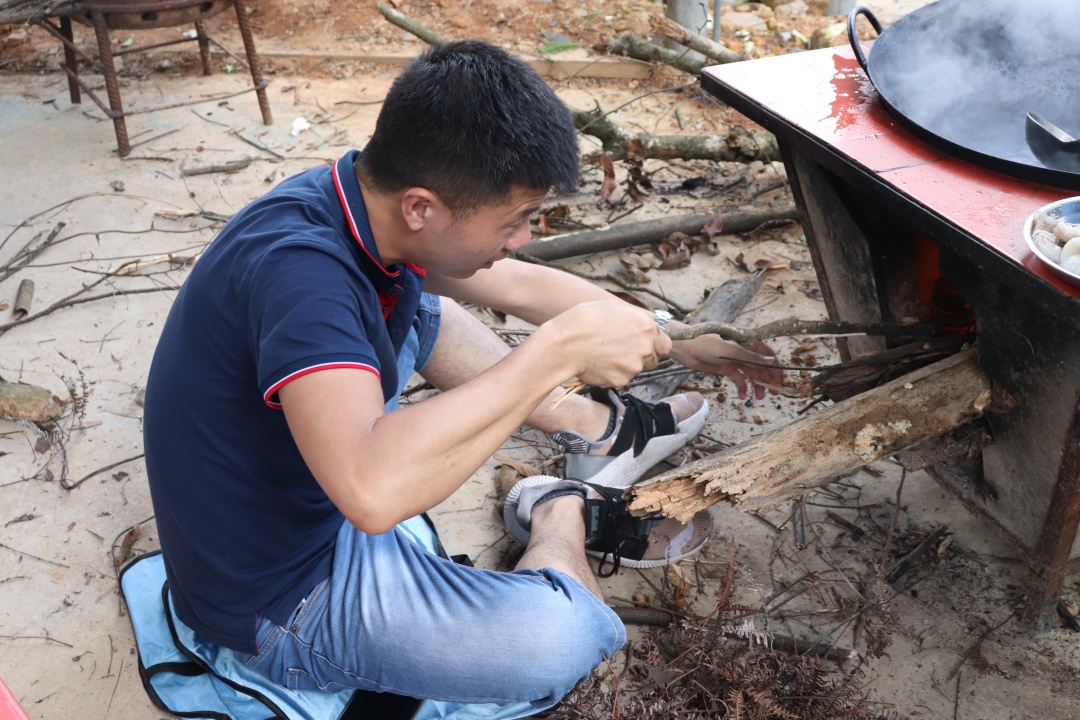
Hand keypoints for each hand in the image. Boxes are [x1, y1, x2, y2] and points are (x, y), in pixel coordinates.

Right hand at [542, 299, 670, 387]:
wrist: (564, 345)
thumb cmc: (584, 321)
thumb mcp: (613, 307)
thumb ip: (636, 316)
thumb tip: (647, 323)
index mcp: (646, 325)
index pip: (665, 343)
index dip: (654, 344)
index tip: (643, 344)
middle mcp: (645, 347)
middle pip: (653, 358)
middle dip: (641, 355)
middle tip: (621, 350)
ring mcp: (634, 365)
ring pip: (637, 368)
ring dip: (627, 364)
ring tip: (606, 354)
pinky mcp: (622, 380)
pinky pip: (623, 378)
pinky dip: (614, 373)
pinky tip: (599, 363)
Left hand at [671, 334, 781, 400]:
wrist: (686, 348)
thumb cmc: (707, 344)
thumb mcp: (731, 350)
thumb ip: (751, 357)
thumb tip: (771, 361)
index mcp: (748, 343)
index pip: (767, 355)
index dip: (775, 368)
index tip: (780, 381)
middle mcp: (744, 352)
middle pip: (761, 367)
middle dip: (768, 379)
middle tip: (773, 393)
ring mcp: (735, 361)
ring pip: (751, 375)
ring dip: (757, 385)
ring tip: (760, 398)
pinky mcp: (726, 369)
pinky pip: (738, 379)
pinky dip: (742, 388)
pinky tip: (742, 396)